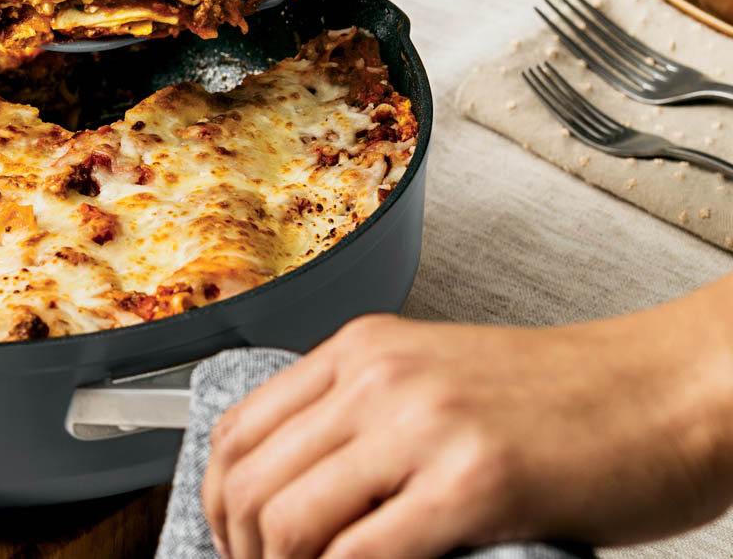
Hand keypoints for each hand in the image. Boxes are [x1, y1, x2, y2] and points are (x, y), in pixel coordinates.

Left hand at [201, 278, 732, 558]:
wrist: (670, 390)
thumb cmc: (566, 399)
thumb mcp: (437, 384)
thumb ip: (363, 425)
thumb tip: (299, 499)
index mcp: (362, 350)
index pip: (237, 431)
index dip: (218, 505)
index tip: (236, 544)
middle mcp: (379, 377)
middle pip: (249, 484)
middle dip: (242, 553)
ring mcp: (424, 425)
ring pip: (289, 524)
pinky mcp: (475, 482)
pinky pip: (364, 557)